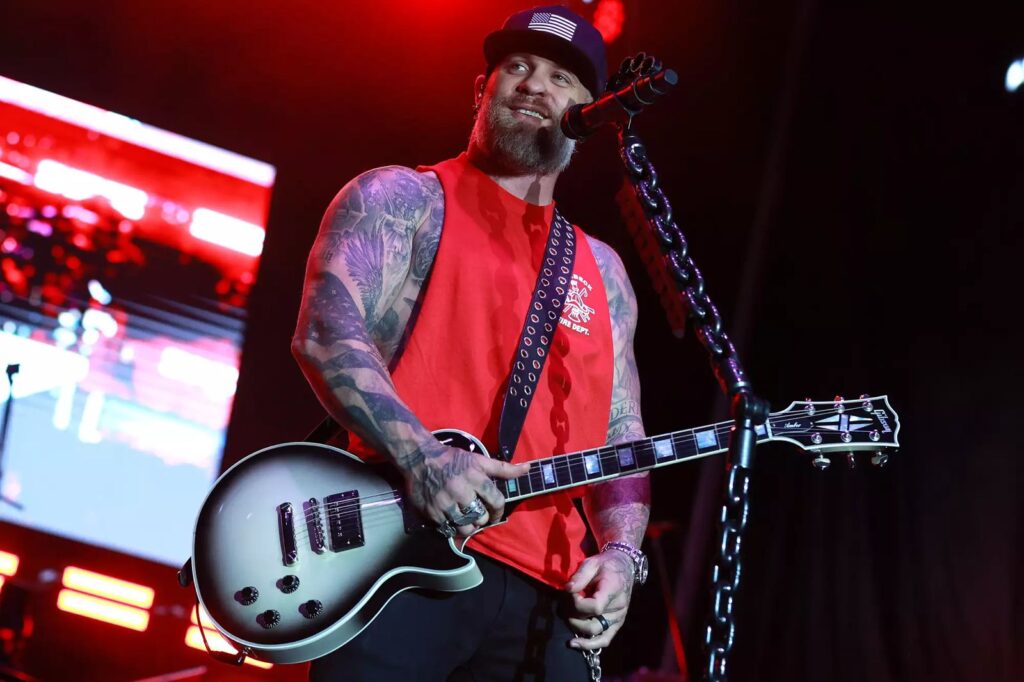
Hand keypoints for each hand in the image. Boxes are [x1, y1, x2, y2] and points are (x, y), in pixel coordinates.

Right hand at [404, 444, 528, 536]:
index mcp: (475, 477)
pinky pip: (447, 529)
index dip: (499, 510)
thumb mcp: (479, 460)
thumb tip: (527, 468)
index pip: (496, 501)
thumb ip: (504, 468)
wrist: (419, 458)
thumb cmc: (453, 459)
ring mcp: (445, 503)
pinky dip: (452, 527)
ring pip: (465, 527)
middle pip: (480, 517)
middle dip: (482, 518)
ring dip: (468, 526)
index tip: (495, 512)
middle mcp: (460, 491)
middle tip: (478, 514)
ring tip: (466, 519)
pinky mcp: (431, 512)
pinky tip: (452, 519)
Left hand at [564, 549, 635, 649]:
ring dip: (577, 628)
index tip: (570, 593)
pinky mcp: (617, 624)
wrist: (624, 567)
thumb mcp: (591, 563)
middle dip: (573, 616)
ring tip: (567, 617)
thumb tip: (567, 590)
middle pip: (592, 624)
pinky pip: (605, 640)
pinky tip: (575, 644)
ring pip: (596, 633)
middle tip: (565, 603)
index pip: (595, 607)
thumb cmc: (605, 565)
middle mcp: (618, 608)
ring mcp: (618, 618)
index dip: (577, 604)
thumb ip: (579, 576)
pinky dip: (590, 644)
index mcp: (613, 590)